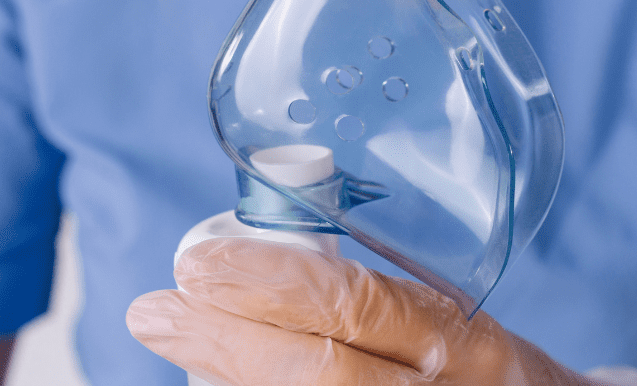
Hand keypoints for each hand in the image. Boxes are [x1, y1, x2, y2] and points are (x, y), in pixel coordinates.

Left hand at [128, 238, 617, 385]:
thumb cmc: (482, 376)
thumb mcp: (455, 326)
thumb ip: (379, 302)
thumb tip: (259, 266)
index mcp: (467, 343)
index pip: (358, 306)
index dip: (268, 285)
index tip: (197, 263)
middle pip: (317, 375)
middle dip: (222, 342)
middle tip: (154, 312)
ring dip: (227, 385)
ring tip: (186, 349)